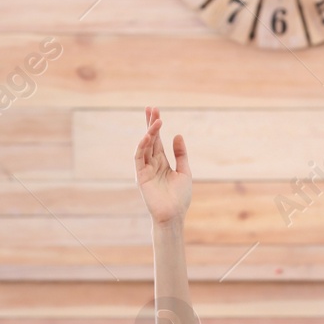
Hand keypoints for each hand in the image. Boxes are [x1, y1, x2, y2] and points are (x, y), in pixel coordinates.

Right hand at [135, 105, 191, 224]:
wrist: (174, 215)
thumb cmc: (180, 197)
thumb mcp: (184, 172)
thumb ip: (181, 154)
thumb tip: (177, 135)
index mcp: (162, 162)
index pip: (157, 140)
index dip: (156, 125)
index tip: (156, 111)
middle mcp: (152, 163)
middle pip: (150, 139)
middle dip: (150, 124)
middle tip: (152, 108)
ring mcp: (145, 169)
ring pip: (145, 146)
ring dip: (149, 132)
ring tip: (156, 119)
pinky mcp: (141, 176)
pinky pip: (139, 158)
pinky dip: (142, 146)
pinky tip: (148, 136)